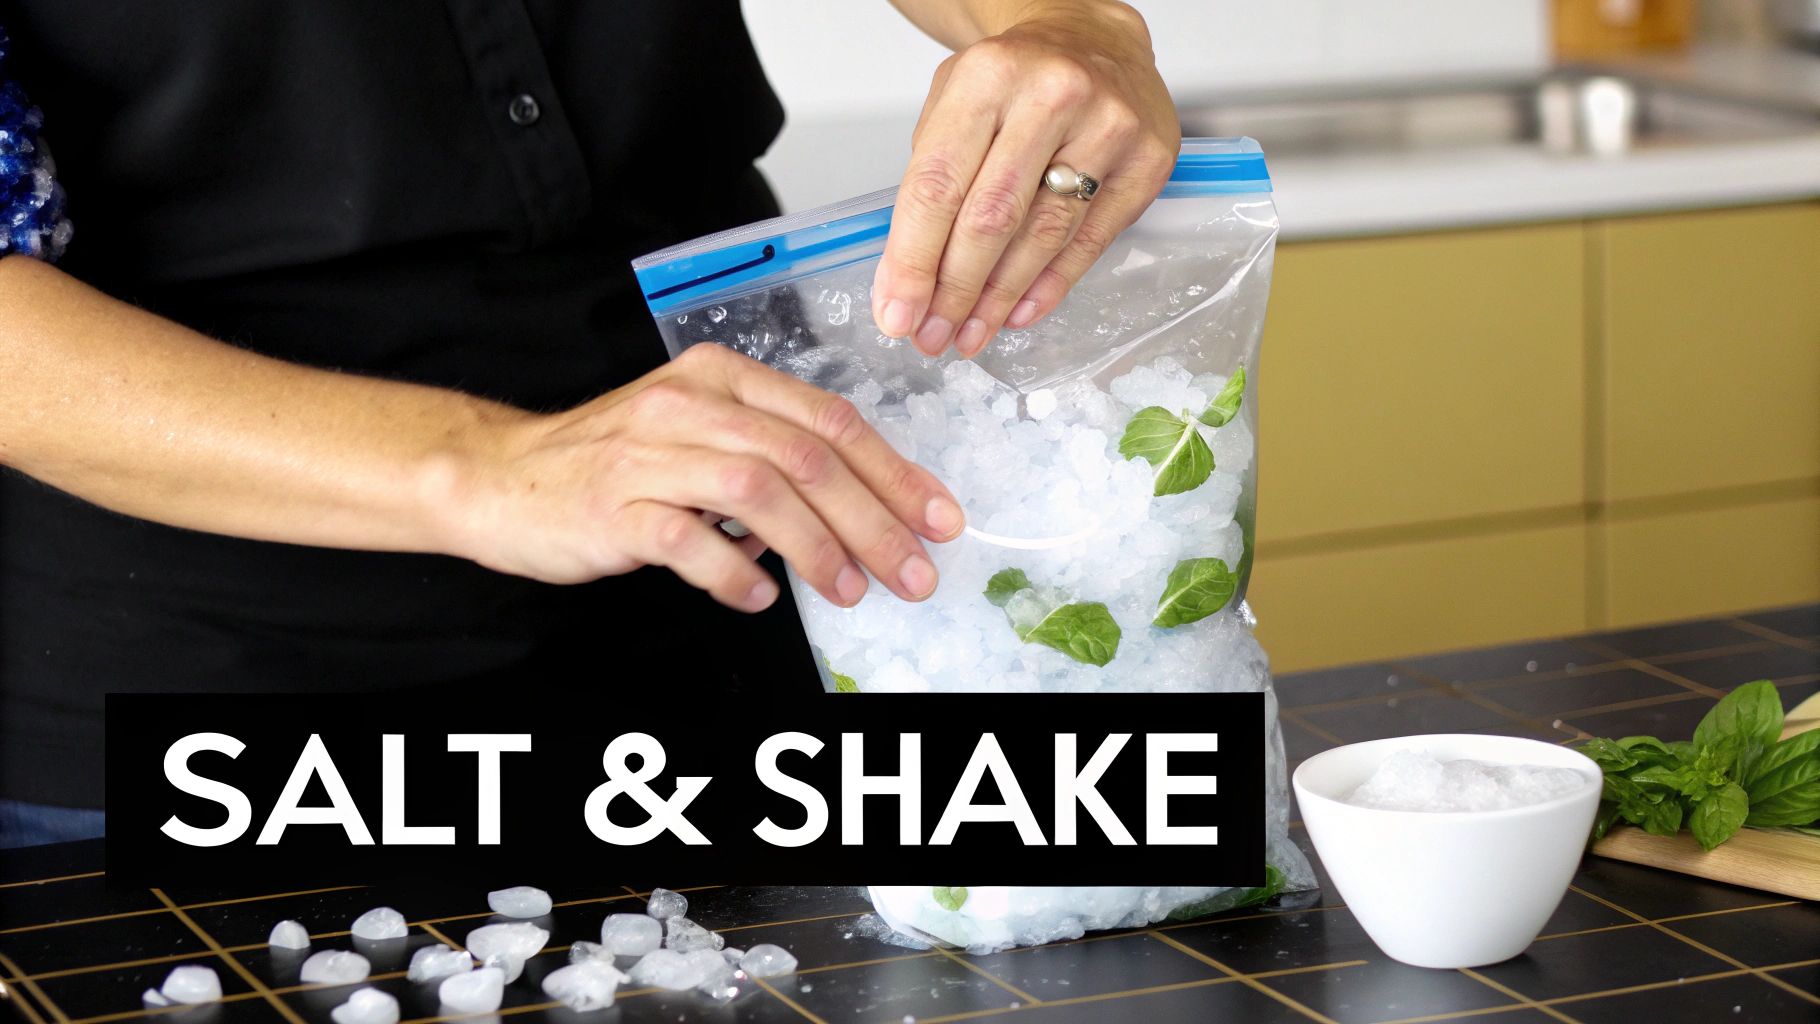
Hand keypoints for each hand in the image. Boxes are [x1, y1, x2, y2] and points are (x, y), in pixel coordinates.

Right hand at [442, 344, 963, 609]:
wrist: (503, 477)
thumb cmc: (613, 462)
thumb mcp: (700, 434)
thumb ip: (773, 456)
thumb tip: (860, 507)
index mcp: (723, 378)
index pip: (829, 421)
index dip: (894, 473)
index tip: (939, 520)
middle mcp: (690, 404)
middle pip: (807, 458)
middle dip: (874, 521)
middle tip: (913, 572)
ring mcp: (648, 454)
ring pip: (759, 492)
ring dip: (817, 549)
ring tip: (849, 590)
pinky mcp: (612, 506)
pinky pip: (688, 541)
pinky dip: (733, 572)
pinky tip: (758, 597)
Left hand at [871, 1, 1179, 357]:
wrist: (1093, 40)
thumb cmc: (1015, 79)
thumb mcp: (954, 103)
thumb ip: (930, 185)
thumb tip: (906, 283)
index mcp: (989, 77)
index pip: (939, 185)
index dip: (913, 259)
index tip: (897, 313)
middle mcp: (1052, 95)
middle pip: (992, 218)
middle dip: (955, 290)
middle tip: (931, 336)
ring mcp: (1108, 126)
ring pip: (1043, 236)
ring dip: (999, 298)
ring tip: (970, 333)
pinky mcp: (1148, 161)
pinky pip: (1091, 241)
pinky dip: (1050, 285)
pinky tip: (1019, 312)